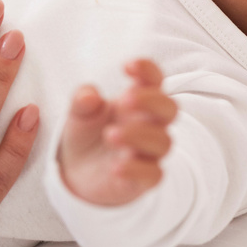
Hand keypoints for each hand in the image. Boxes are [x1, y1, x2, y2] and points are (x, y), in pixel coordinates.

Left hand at [57, 59, 175, 206]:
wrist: (76, 171)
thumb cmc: (87, 133)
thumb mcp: (78, 113)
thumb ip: (82, 100)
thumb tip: (90, 96)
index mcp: (137, 101)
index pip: (155, 81)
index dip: (148, 71)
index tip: (127, 66)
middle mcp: (148, 124)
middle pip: (169, 109)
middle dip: (150, 101)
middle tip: (124, 101)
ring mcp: (148, 152)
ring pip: (163, 142)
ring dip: (138, 135)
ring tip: (109, 134)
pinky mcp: (143, 179)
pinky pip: (153, 174)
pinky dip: (136, 169)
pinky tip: (115, 167)